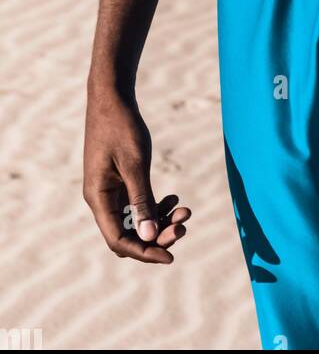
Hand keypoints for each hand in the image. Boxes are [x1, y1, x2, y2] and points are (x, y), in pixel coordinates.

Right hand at [83, 87, 190, 262]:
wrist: (112, 97)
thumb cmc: (121, 127)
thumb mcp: (134, 164)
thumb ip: (141, 200)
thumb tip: (150, 237)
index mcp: (98, 198)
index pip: (119, 240)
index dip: (144, 252)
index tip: (171, 256)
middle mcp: (102, 199)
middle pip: (128, 234)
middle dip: (156, 235)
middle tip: (184, 224)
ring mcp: (110, 191)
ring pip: (135, 221)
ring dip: (159, 221)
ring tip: (185, 210)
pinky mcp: (120, 181)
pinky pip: (137, 205)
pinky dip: (156, 206)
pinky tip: (174, 199)